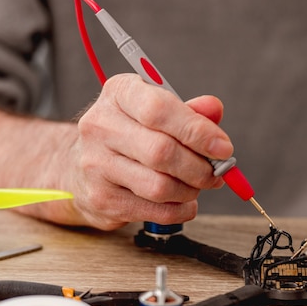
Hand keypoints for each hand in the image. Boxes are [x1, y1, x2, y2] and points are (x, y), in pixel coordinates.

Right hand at [66, 74, 232, 229]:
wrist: (82, 166)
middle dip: (200, 167)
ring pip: (160, 186)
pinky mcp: (101, 198)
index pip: (159, 110)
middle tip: (217, 172)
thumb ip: (190, 111)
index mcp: (119, 93)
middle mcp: (100, 125)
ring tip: (197, 185)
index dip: (197, 131)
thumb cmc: (132, 134)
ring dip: (191, 190)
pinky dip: (180, 210)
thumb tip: (214, 109)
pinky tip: (184, 201)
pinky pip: (154, 211)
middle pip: (162, 152)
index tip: (224, 148)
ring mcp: (95, 164)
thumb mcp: (159, 111)